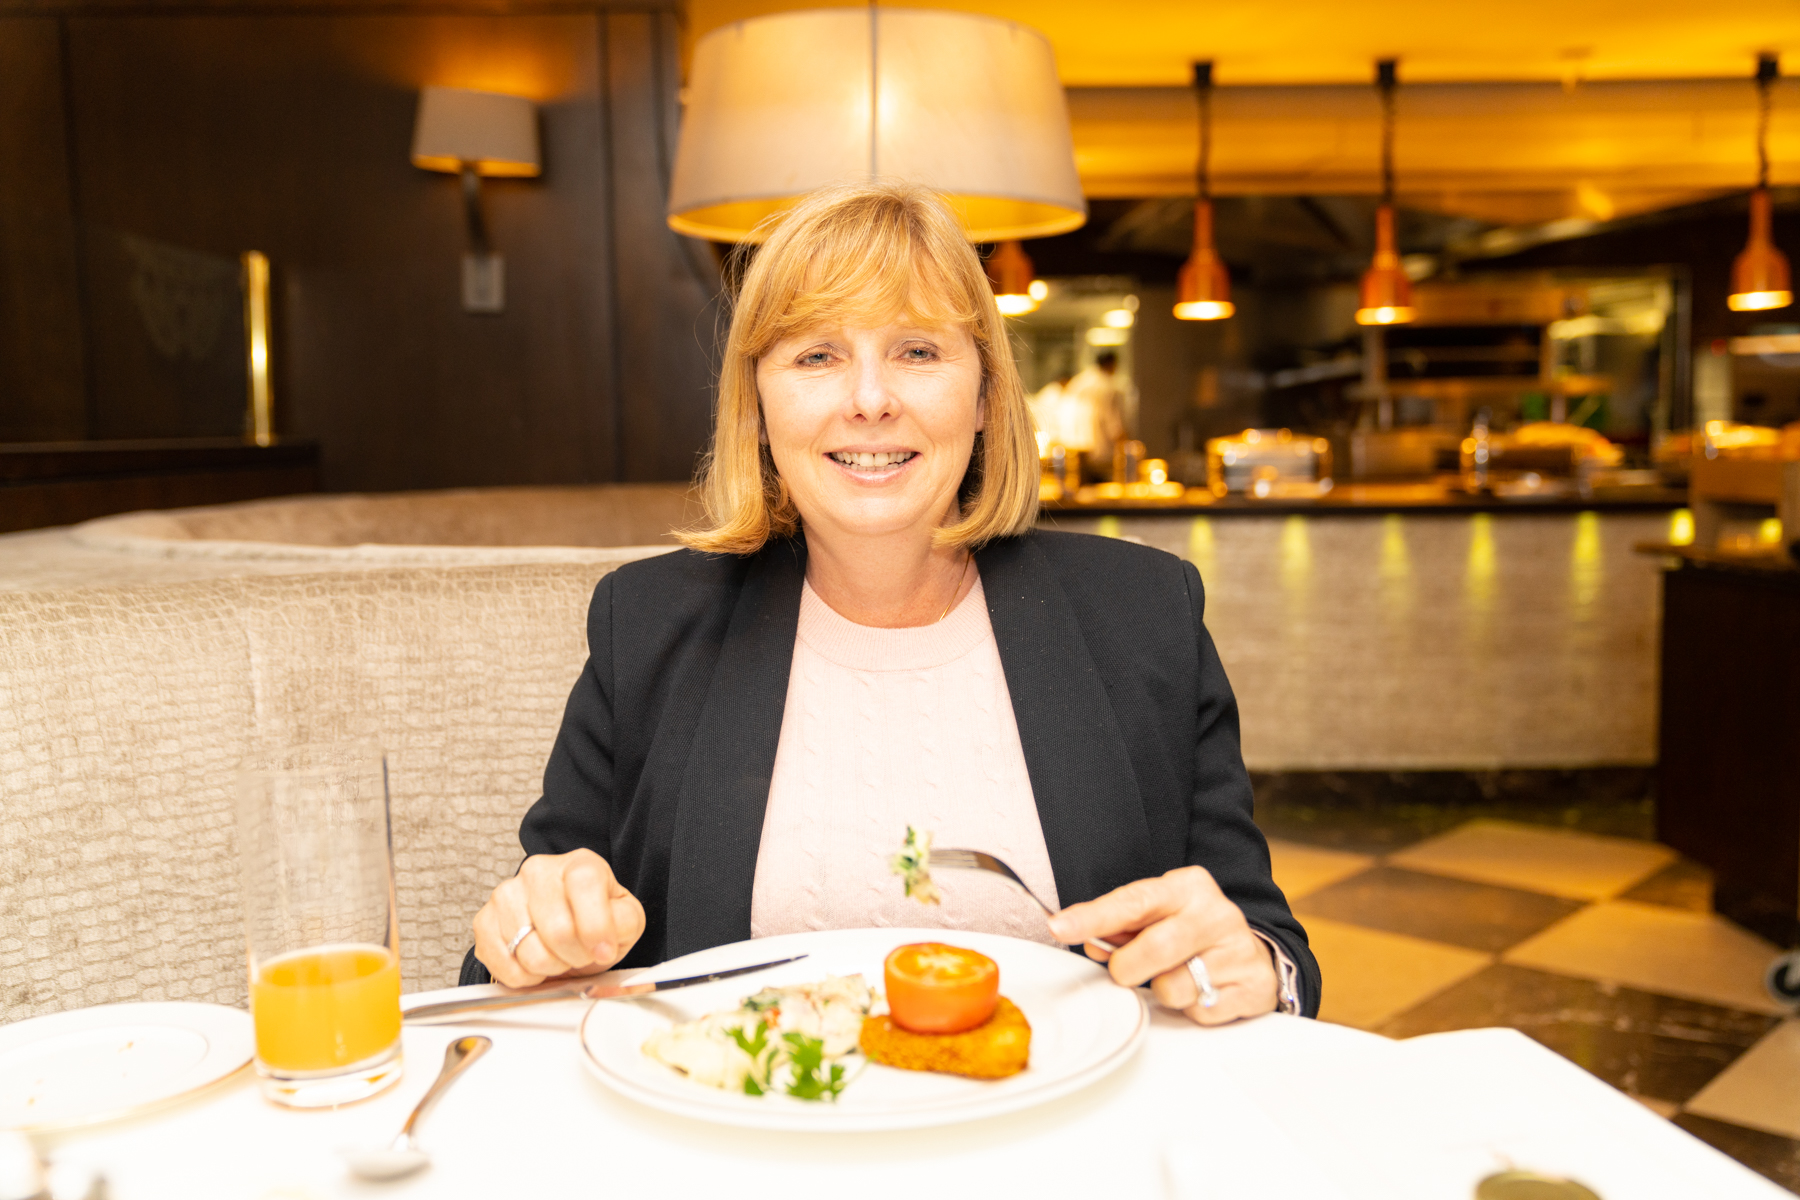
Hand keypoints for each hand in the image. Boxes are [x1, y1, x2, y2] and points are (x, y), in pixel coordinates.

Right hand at [472, 849, 645, 987]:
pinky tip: (536, 963)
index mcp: (579, 864)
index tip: (604, 951)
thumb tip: (603, 944)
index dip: (596, 926)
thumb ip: (624, 923)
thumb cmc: (594, 918)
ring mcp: (506, 894)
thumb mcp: (625, 917)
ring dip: (551, 967)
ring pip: (529, 952)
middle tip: (581, 955)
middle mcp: (538, 871)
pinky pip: (505, 965)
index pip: (585, 885)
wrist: (564, 922)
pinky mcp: (484, 921)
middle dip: (575, 956)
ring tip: (559, 956)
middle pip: (557, 929)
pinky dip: (526, 976)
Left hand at [1046, 866, 1277, 1025]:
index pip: (1132, 902)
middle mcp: (1217, 913)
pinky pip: (1199, 1011)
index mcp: (1188, 886)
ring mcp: (1238, 950)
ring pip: (1173, 987)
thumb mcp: (1158, 916)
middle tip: (1128, 969)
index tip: (1059, 926)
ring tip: (1177, 975)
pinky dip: (1191, 1007)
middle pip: (1152, 949)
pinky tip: (1202, 990)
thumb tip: (1090, 941)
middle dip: (1128, 967)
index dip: (1092, 917)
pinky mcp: (1252, 986)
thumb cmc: (1192, 932)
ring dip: (1163, 990)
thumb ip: (1121, 927)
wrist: (1252, 954)